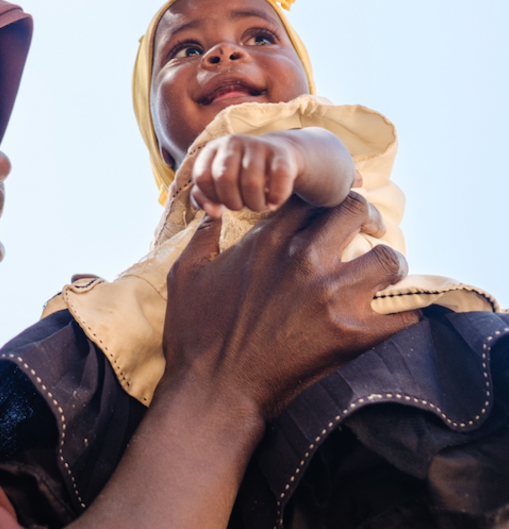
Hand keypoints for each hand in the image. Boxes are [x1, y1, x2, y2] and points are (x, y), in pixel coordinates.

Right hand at [159, 193, 418, 420]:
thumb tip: (210, 215)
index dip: (324, 202)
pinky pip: (404, 315)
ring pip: (389, 259)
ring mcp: (330, 295)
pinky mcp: (351, 334)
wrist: (214, 390)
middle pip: (353, 211)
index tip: (331, 214)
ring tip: (384, 281)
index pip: (310, 199)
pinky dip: (405, 316)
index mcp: (266, 242)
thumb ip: (201, 239)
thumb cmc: (194, 336)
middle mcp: (302, 259)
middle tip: (369, 234)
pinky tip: (396, 320)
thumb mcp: (185, 276)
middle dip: (365, 218)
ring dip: (390, 267)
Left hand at [190, 133, 301, 217]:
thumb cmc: (241, 173)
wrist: (278, 154)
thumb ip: (204, 197)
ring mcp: (258, 145)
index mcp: (213, 149)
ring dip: (254, 204)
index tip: (221, 202)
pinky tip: (273, 203)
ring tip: (257, 204)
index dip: (211, 196)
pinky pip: (279, 179)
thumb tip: (214, 212)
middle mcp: (233, 143)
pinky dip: (276, 198)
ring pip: (251, 182)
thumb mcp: (217, 181)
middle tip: (240, 205)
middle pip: (225, 179)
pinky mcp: (281, 154)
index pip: (202, 176)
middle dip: (232, 202)